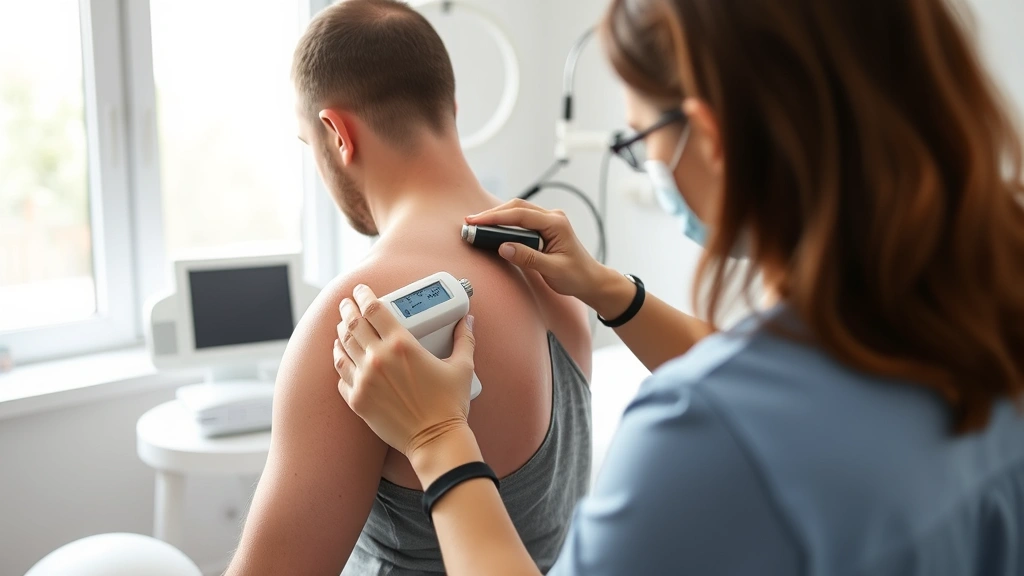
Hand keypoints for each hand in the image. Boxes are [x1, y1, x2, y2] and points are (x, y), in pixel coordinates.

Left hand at [333, 285, 476, 459]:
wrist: (436, 441)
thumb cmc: (450, 405)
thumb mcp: (462, 367)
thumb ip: (464, 339)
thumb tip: (468, 320)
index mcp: (402, 345)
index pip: (374, 309)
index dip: (363, 295)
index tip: (361, 290)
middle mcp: (378, 359)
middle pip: (352, 324)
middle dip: (347, 309)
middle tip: (347, 304)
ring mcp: (364, 380)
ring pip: (342, 347)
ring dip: (341, 332)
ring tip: (343, 326)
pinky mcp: (357, 400)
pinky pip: (341, 374)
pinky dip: (339, 360)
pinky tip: (342, 355)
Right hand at [466, 199, 608, 303]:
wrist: (590, 280)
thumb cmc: (576, 276)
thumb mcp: (553, 270)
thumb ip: (528, 258)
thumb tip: (504, 247)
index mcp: (556, 223)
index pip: (520, 215)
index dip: (496, 218)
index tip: (477, 222)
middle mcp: (552, 217)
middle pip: (517, 207)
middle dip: (492, 214)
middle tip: (471, 222)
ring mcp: (548, 220)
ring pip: (518, 211)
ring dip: (497, 216)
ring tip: (477, 224)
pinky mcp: (544, 227)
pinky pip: (521, 219)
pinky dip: (505, 222)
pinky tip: (492, 227)